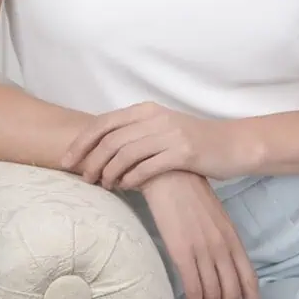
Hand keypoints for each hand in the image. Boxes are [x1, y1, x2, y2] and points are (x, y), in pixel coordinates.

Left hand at [61, 101, 242, 188]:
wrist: (232, 144)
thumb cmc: (193, 141)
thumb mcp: (161, 129)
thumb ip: (135, 135)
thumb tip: (100, 152)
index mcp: (146, 110)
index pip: (104, 123)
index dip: (82, 142)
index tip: (66, 160)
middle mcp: (155, 118)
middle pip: (110, 139)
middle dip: (90, 161)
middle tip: (82, 179)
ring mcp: (169, 134)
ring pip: (125, 154)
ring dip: (108, 173)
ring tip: (103, 186)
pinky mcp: (183, 153)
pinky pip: (147, 168)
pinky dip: (130, 179)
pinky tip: (125, 188)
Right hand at [140, 171, 263, 298]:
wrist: (167, 172)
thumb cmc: (186, 189)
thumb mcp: (212, 214)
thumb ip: (219, 237)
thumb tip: (219, 260)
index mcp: (231, 236)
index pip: (250, 278)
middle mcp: (222, 246)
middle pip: (233, 293)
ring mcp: (204, 250)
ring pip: (215, 296)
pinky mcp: (183, 252)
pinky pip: (195, 290)